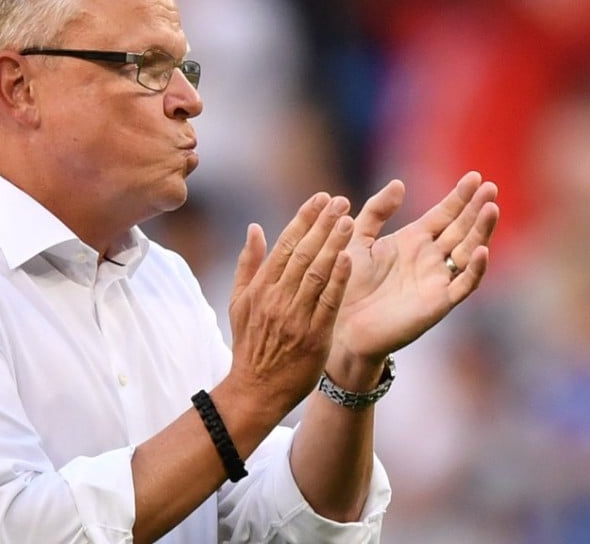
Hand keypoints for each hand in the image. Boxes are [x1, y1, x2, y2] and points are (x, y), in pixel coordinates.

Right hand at [226, 193, 355, 415]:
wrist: (255, 390)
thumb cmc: (250, 344)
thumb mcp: (239, 303)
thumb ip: (247, 264)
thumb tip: (253, 228)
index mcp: (260, 288)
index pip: (285, 244)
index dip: (304, 219)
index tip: (320, 199)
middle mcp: (277, 298)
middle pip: (303, 253)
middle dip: (323, 224)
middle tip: (340, 200)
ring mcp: (295, 317)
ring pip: (317, 273)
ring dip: (333, 243)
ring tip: (349, 219)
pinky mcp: (314, 336)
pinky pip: (328, 302)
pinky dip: (338, 279)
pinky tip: (349, 257)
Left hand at [330, 172, 499, 373]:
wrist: (339, 323)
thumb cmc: (346, 282)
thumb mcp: (357, 238)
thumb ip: (376, 211)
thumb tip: (400, 183)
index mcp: (413, 241)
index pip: (444, 215)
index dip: (460, 197)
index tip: (474, 177)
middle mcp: (430, 258)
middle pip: (461, 229)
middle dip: (476, 208)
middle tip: (490, 186)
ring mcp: (436, 280)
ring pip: (467, 252)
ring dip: (481, 231)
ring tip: (491, 208)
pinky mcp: (438, 302)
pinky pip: (463, 285)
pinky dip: (474, 269)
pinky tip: (482, 250)